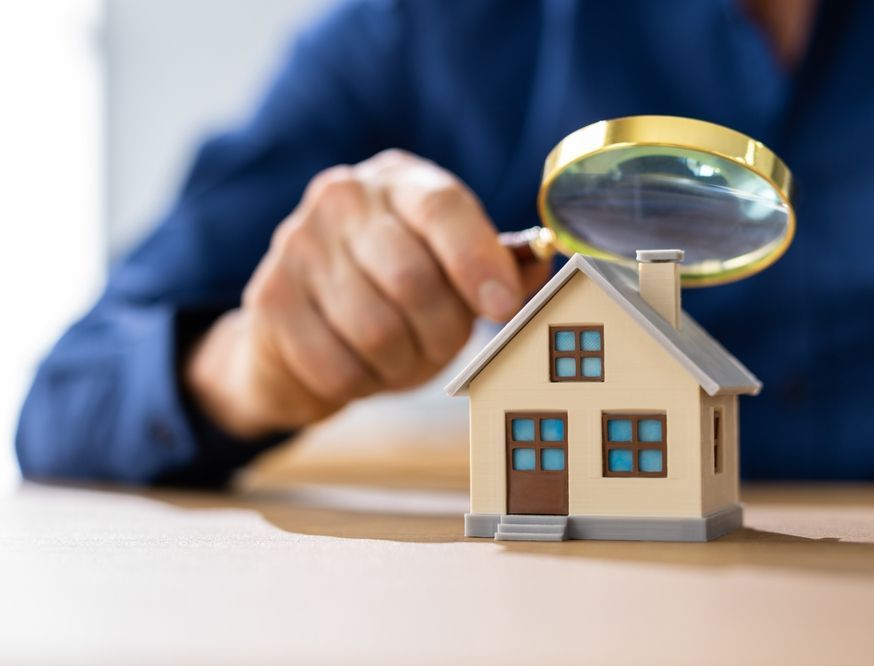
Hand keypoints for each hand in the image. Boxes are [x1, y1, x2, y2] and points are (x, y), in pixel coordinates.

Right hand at [185, 149, 550, 438]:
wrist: (299, 333)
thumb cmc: (394, 298)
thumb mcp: (449, 274)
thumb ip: (498, 267)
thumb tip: (546, 260)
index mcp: (399, 181)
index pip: (443, 208)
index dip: (478, 262)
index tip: (502, 309)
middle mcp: (343, 198)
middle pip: (413, 278)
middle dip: (441, 332)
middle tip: (442, 346)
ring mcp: (296, 243)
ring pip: (376, 330)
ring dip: (401, 364)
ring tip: (397, 357)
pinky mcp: (268, 299)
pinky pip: (336, 365)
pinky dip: (360, 383)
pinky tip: (357, 367)